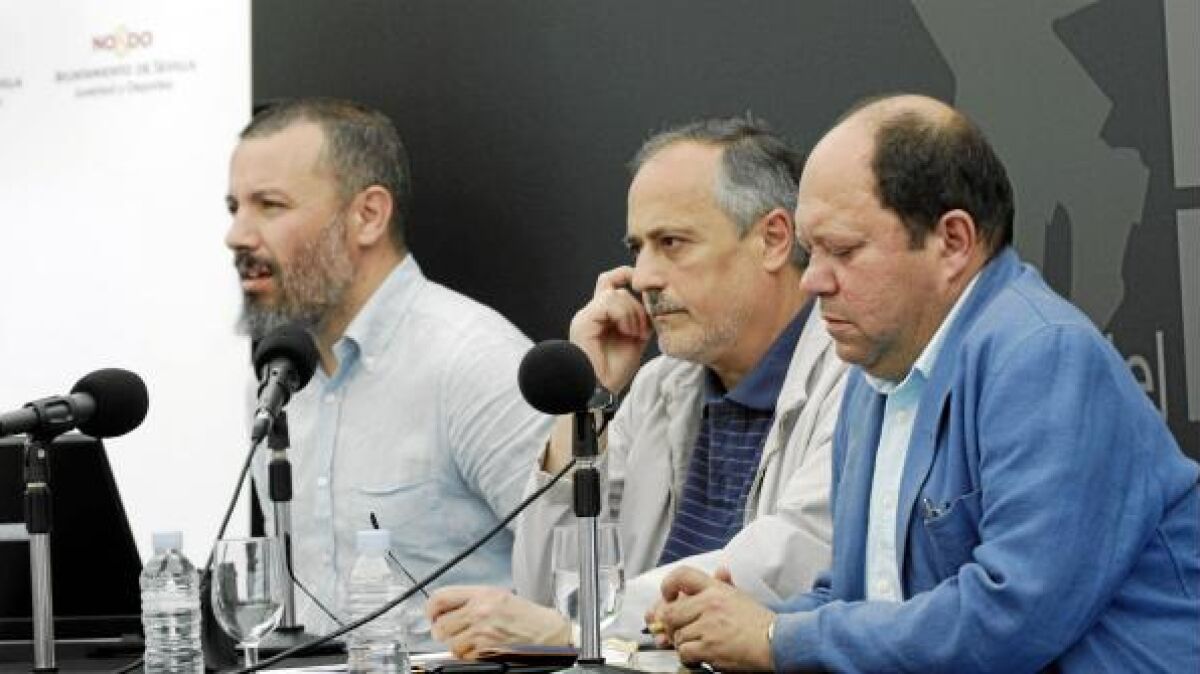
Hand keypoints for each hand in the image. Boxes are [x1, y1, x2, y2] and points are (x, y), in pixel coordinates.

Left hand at [427, 586, 570, 658]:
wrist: (548, 632)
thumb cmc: (526, 615)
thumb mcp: (498, 596)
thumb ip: (470, 600)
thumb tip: (444, 610)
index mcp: (482, 594)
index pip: (440, 598)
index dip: (430, 610)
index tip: (432, 616)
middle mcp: (480, 611)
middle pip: (440, 626)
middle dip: (443, 632)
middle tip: (453, 632)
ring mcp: (482, 632)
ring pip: (451, 645)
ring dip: (458, 647)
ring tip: (474, 641)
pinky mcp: (486, 651)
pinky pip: (465, 657)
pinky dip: (470, 656)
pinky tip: (483, 648)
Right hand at [568, 266, 651, 393]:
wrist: (599, 390)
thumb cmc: (614, 372)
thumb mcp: (635, 339)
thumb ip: (640, 319)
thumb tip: (652, 301)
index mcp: (601, 315)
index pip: (611, 281)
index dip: (627, 276)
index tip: (645, 289)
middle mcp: (591, 312)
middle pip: (612, 281)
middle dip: (636, 301)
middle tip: (643, 328)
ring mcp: (585, 316)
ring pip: (614, 293)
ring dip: (633, 312)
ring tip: (635, 334)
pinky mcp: (583, 322)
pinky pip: (607, 302)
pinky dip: (624, 315)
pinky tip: (628, 332)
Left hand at [646, 567, 775, 670]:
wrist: (775, 642)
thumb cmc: (758, 622)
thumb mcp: (741, 596)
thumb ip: (725, 584)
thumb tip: (720, 571)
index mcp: (716, 589)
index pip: (682, 575)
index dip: (668, 585)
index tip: (667, 597)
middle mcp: (709, 604)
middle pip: (670, 612)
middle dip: (670, 625)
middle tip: (677, 630)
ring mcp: (708, 626)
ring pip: (677, 635)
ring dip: (682, 643)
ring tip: (697, 644)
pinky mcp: (709, 647)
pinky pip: (684, 651)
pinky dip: (688, 656)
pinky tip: (699, 655)